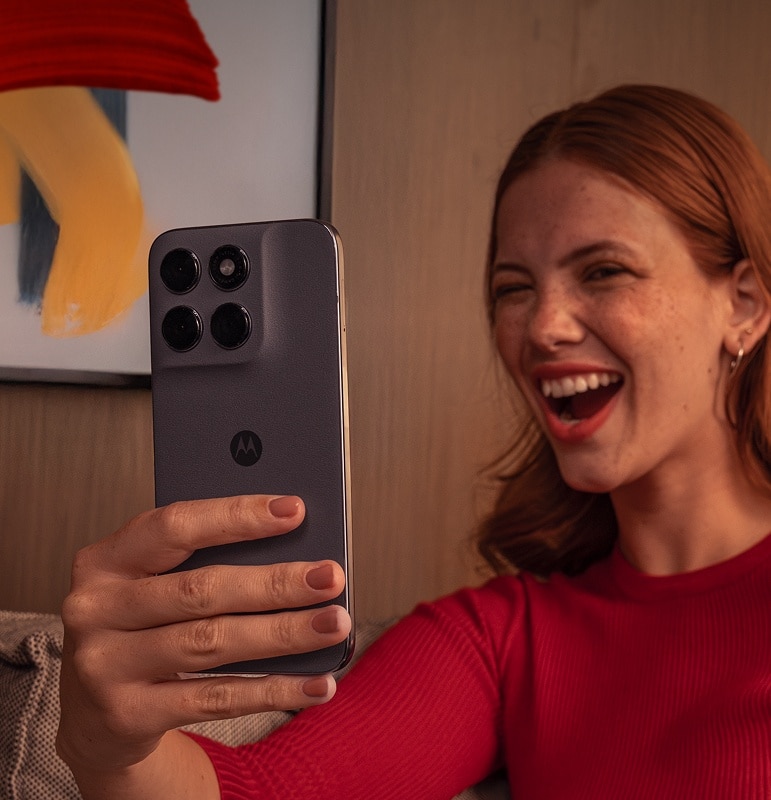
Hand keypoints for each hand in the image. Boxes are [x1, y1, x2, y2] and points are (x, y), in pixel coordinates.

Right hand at [56, 494, 349, 779]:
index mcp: (105, 559)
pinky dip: (273, 690)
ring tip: (334, 623)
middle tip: (330, 577)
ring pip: (212, 642)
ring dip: (284, 634)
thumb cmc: (141, 624)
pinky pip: (215, 700)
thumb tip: (295, 547)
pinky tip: (316, 683)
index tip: (295, 510)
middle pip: (201, 589)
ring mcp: (105, 666)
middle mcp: (96, 609)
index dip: (237, 516)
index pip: (175, 526)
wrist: (94, 712)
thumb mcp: (154, 581)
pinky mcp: (128, 715)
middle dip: (276, 582)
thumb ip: (204, 558)